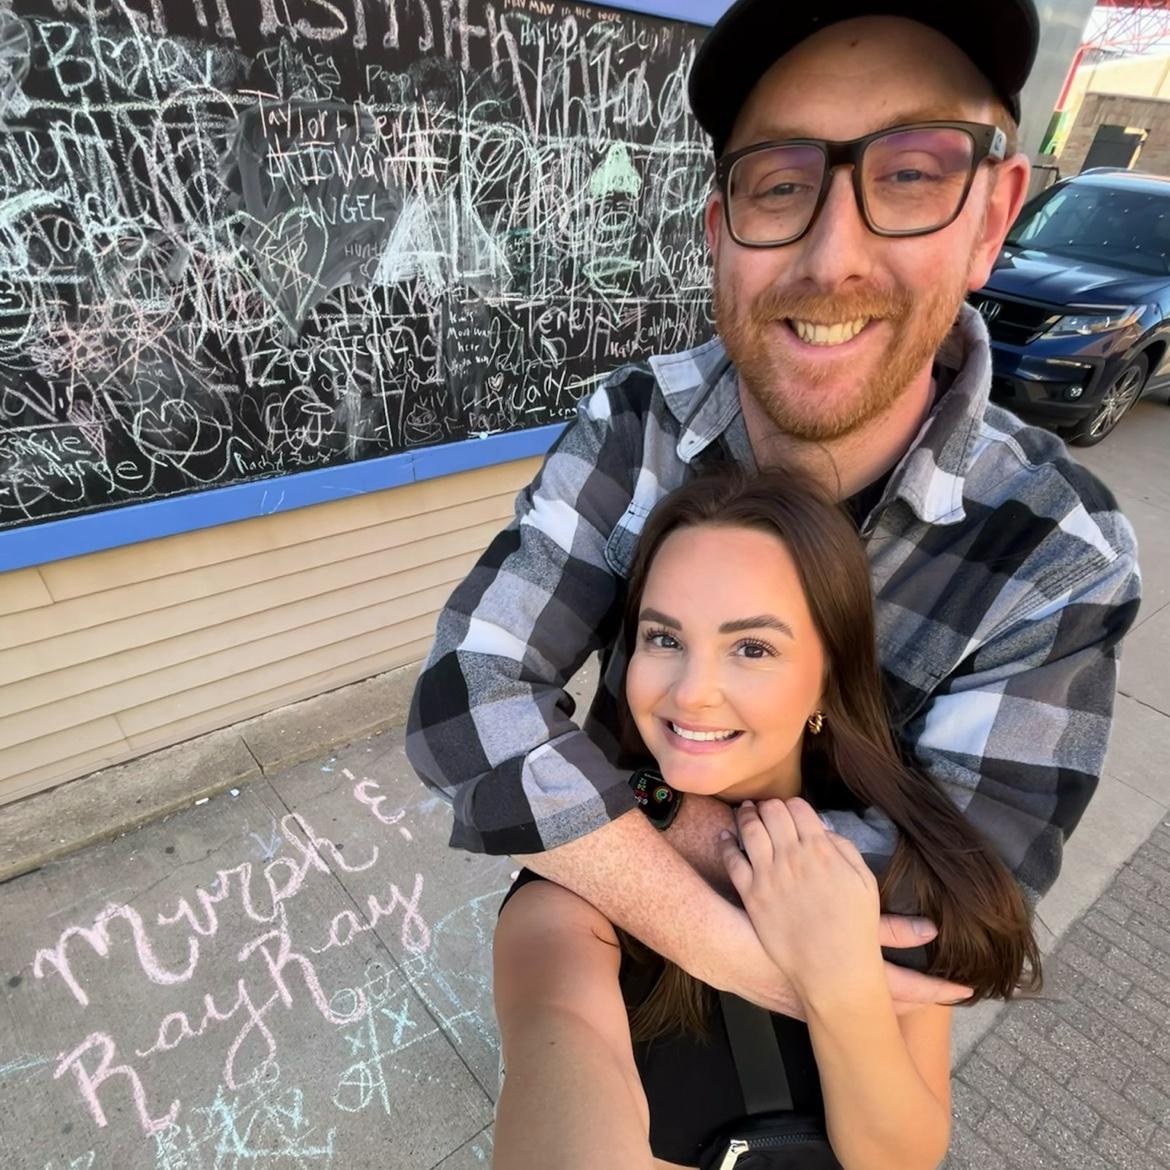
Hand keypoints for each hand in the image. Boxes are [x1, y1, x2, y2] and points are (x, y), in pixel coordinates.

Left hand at [721, 798, 885, 1004]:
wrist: (834, 969)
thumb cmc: (854, 928)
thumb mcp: (864, 881)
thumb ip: (845, 849)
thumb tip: (823, 830)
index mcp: (820, 849)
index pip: (797, 807)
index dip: (792, 805)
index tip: (789, 810)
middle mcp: (791, 856)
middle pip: (771, 812)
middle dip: (767, 805)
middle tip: (764, 807)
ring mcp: (768, 874)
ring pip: (749, 829)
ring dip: (746, 815)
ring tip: (745, 811)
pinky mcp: (751, 895)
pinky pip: (732, 860)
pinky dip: (726, 843)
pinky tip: (725, 836)